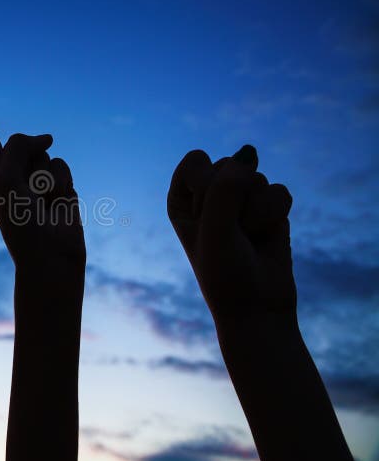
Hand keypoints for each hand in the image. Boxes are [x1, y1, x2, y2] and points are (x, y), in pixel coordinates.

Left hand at [0, 133, 84, 274]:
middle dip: (25, 169)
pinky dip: (60, 182)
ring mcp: (35, 179)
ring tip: (43, 201)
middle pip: (18, 146)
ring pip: (41, 153)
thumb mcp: (6, 179)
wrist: (52, 251)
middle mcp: (10, 177)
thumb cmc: (22, 221)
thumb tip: (49, 138)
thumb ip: (19, 147)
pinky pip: (60, 163)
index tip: (5, 184)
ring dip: (44, 178)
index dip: (0, 159)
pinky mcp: (58, 182)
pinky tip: (58, 201)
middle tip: (26, 196)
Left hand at [167, 145, 294, 320]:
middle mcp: (208, 194)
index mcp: (181, 198)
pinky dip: (275, 215)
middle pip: (228, 165)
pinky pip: (279, 191)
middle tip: (230, 234)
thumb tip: (248, 153)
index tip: (206, 219)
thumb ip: (225, 188)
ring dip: (256, 212)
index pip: (195, 161)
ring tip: (248, 238)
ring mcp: (240, 199)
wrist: (258, 307)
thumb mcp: (214, 228)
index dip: (207, 187)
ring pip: (256, 177)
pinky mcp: (268, 207)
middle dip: (234, 202)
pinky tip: (267, 236)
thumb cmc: (225, 271)